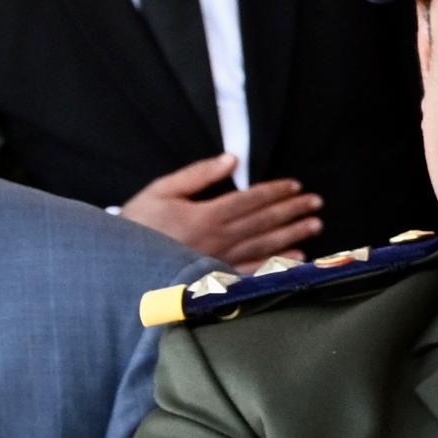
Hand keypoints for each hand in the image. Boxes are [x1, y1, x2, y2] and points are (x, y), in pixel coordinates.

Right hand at [122, 157, 321, 266]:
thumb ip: (197, 175)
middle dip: (292, 211)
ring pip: (265, 245)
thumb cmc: (139, 223)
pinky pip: (255, 270)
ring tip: (315, 225)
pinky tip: (299, 257)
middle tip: (317, 203)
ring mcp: (222, 260)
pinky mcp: (220, 277)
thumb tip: (231, 160)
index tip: (296, 186)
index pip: (250, 200)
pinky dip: (279, 263)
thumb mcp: (162, 191)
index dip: (275, 192)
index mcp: (206, 215)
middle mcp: (219, 238)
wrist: (121, 264)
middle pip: (264, 222)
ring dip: (293, 234)